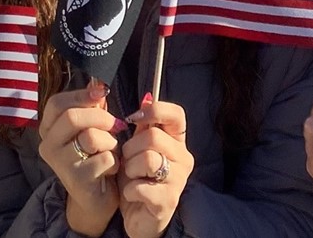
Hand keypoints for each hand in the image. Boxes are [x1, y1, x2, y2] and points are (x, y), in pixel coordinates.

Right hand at [38, 79, 121, 234]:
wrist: (95, 198)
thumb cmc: (95, 157)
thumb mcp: (92, 129)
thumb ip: (93, 108)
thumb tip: (99, 85)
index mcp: (48, 129)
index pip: (57, 103)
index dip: (81, 95)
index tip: (102, 93)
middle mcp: (48, 145)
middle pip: (73, 117)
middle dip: (101, 117)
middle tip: (116, 125)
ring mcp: (60, 163)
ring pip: (91, 137)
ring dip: (110, 142)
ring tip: (112, 151)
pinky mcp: (76, 179)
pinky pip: (104, 158)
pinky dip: (115, 161)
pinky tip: (111, 169)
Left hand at [118, 97, 191, 237]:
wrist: (139, 217)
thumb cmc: (138, 180)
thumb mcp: (137, 149)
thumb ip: (142, 127)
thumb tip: (146, 96)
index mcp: (177, 142)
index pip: (176, 114)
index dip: (154, 110)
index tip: (133, 118)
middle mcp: (184, 158)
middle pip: (153, 137)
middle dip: (130, 149)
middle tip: (128, 162)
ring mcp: (179, 180)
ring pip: (147, 159)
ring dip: (130, 170)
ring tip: (132, 179)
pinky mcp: (169, 200)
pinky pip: (141, 186)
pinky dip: (129, 190)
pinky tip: (133, 195)